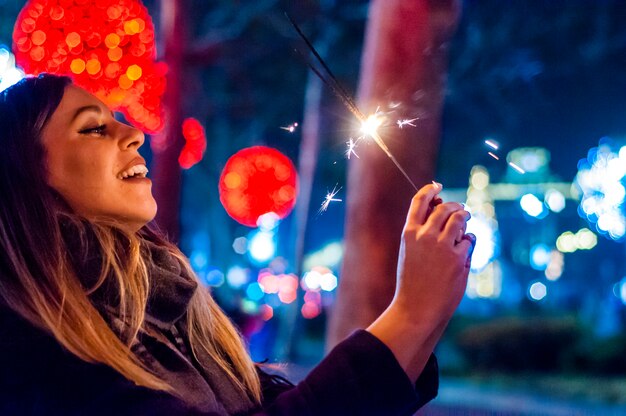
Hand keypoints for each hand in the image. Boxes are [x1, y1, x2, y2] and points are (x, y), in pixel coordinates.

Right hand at [392, 183, 473, 327]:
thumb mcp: (410, 251)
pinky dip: (468, 242)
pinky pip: (469, 241)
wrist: (416, 308)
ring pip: (459, 219)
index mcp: (408, 232)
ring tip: (466, 219)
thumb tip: (441, 209)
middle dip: (454, 206)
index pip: (419, 201)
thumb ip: (422, 231)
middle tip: (460, 209)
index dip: (430, 189)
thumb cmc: (412, 280)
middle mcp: (425, 235)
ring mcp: (442, 246)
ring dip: (465, 218)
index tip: (438, 185)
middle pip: (444, 208)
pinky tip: (464, 250)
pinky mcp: (458, 258)